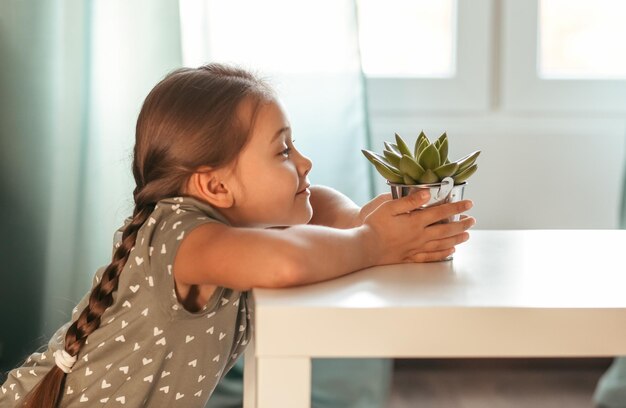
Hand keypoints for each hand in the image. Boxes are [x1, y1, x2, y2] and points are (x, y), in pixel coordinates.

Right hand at [360, 191, 474, 264]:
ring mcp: (416, 248)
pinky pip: (432, 256)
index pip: (441, 212)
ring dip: (456, 238)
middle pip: (446, 229)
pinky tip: (450, 251)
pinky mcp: (410, 257)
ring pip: (442, 243)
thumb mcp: (389, 207)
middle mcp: (420, 236)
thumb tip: (427, 193)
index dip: (456, 207)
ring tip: (467, 235)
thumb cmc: (374, 225)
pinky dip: (444, 253)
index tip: (469, 203)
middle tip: (473, 220)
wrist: (366, 247)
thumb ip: (409, 200)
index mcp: (416, 221)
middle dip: (461, 224)